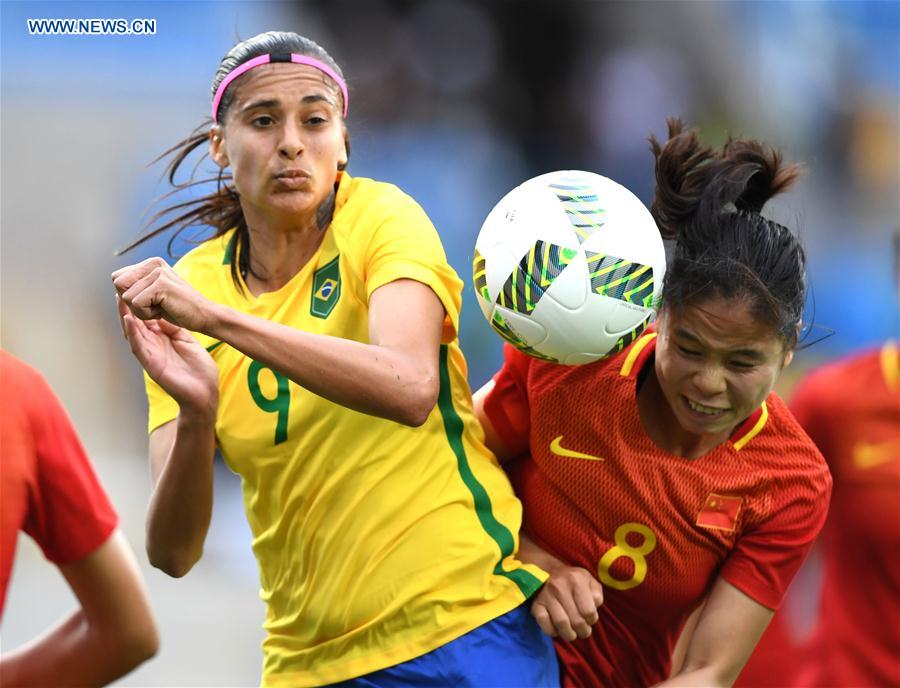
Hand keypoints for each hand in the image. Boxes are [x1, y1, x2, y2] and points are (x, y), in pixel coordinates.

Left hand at [112, 257, 214, 332]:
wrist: (204, 315)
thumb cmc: (179, 308)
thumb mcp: (154, 292)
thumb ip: (137, 283)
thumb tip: (116, 281)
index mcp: (151, 262)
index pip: (118, 277)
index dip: (129, 295)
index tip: (150, 300)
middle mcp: (153, 263)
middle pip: (118, 285)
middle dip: (132, 302)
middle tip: (155, 305)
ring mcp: (157, 272)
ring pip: (126, 297)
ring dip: (141, 311)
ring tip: (161, 308)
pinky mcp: (160, 284)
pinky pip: (136, 304)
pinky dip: (147, 314)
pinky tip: (164, 311)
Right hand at [117, 294, 217, 416]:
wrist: (205, 392)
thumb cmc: (198, 369)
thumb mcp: (186, 341)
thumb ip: (173, 327)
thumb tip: (165, 310)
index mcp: (161, 339)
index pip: (145, 318)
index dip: (139, 303)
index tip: (136, 286)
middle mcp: (152, 345)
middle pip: (134, 323)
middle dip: (127, 306)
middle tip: (121, 288)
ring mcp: (150, 355)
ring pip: (131, 332)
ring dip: (124, 316)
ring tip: (119, 298)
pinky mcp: (151, 364)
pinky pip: (138, 346)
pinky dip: (132, 332)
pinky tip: (128, 319)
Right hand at [532, 565, 603, 640]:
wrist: (549, 572)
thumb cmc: (574, 580)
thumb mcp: (589, 581)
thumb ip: (596, 594)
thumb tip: (594, 606)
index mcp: (576, 579)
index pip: (588, 612)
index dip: (592, 620)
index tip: (590, 619)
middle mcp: (559, 586)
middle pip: (576, 620)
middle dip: (583, 631)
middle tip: (583, 631)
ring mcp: (546, 595)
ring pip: (561, 623)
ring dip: (569, 634)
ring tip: (572, 634)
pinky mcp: (535, 604)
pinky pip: (544, 623)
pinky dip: (552, 631)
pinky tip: (557, 629)